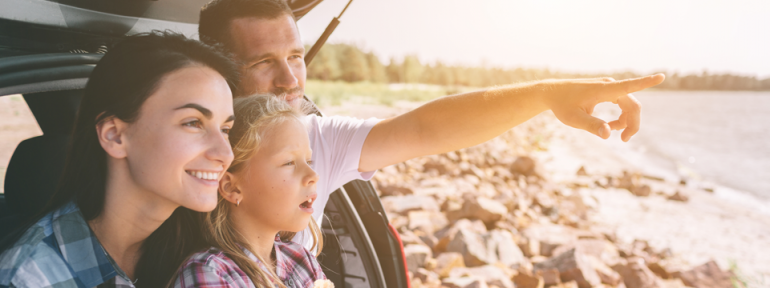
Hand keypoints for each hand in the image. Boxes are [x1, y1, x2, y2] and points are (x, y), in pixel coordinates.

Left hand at [542, 74, 664, 141]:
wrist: (552, 93)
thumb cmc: (562, 105)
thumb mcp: (574, 119)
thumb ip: (592, 126)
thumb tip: (607, 134)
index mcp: (604, 89)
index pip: (629, 85)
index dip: (647, 82)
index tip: (662, 76)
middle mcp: (609, 85)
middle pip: (632, 104)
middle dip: (632, 123)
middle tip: (623, 140)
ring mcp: (609, 87)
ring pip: (628, 105)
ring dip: (625, 121)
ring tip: (612, 132)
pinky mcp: (606, 91)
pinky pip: (622, 104)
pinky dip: (620, 117)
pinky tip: (609, 126)